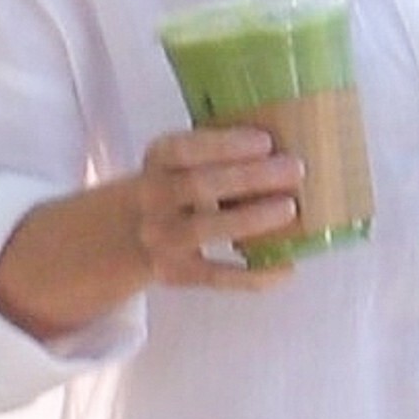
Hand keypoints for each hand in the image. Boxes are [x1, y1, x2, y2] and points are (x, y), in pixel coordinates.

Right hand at [133, 126, 306, 287]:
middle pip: (199, 185)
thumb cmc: (173, 188)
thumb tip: (286, 150)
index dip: (225, 145)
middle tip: (294, 170)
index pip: (184, 149)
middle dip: (250, 177)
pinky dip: (252, 274)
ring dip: (250, 218)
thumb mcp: (178, 162)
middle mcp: (153, 197)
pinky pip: (216, 277)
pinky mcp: (175, 273)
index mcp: (158, 159)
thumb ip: (216, 154)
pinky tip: (285, 267)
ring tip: (289, 208)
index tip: (265, 142)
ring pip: (204, 228)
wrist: (124, 236)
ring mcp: (162, 238)